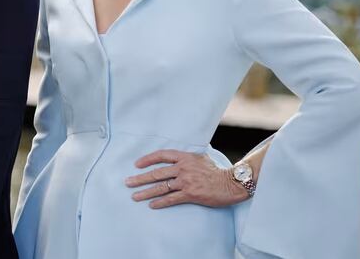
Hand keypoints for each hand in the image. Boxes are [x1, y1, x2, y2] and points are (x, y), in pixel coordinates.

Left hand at [125, 149, 250, 208]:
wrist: (231, 183)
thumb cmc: (216, 171)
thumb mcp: (200, 158)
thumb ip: (186, 158)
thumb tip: (175, 158)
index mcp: (184, 157)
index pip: (161, 155)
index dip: (147, 159)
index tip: (137, 165)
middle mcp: (183, 168)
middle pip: (157, 173)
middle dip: (140, 178)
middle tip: (128, 182)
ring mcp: (186, 181)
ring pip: (161, 187)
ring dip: (146, 192)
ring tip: (135, 196)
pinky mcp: (191, 194)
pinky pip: (172, 198)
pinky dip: (160, 202)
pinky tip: (151, 205)